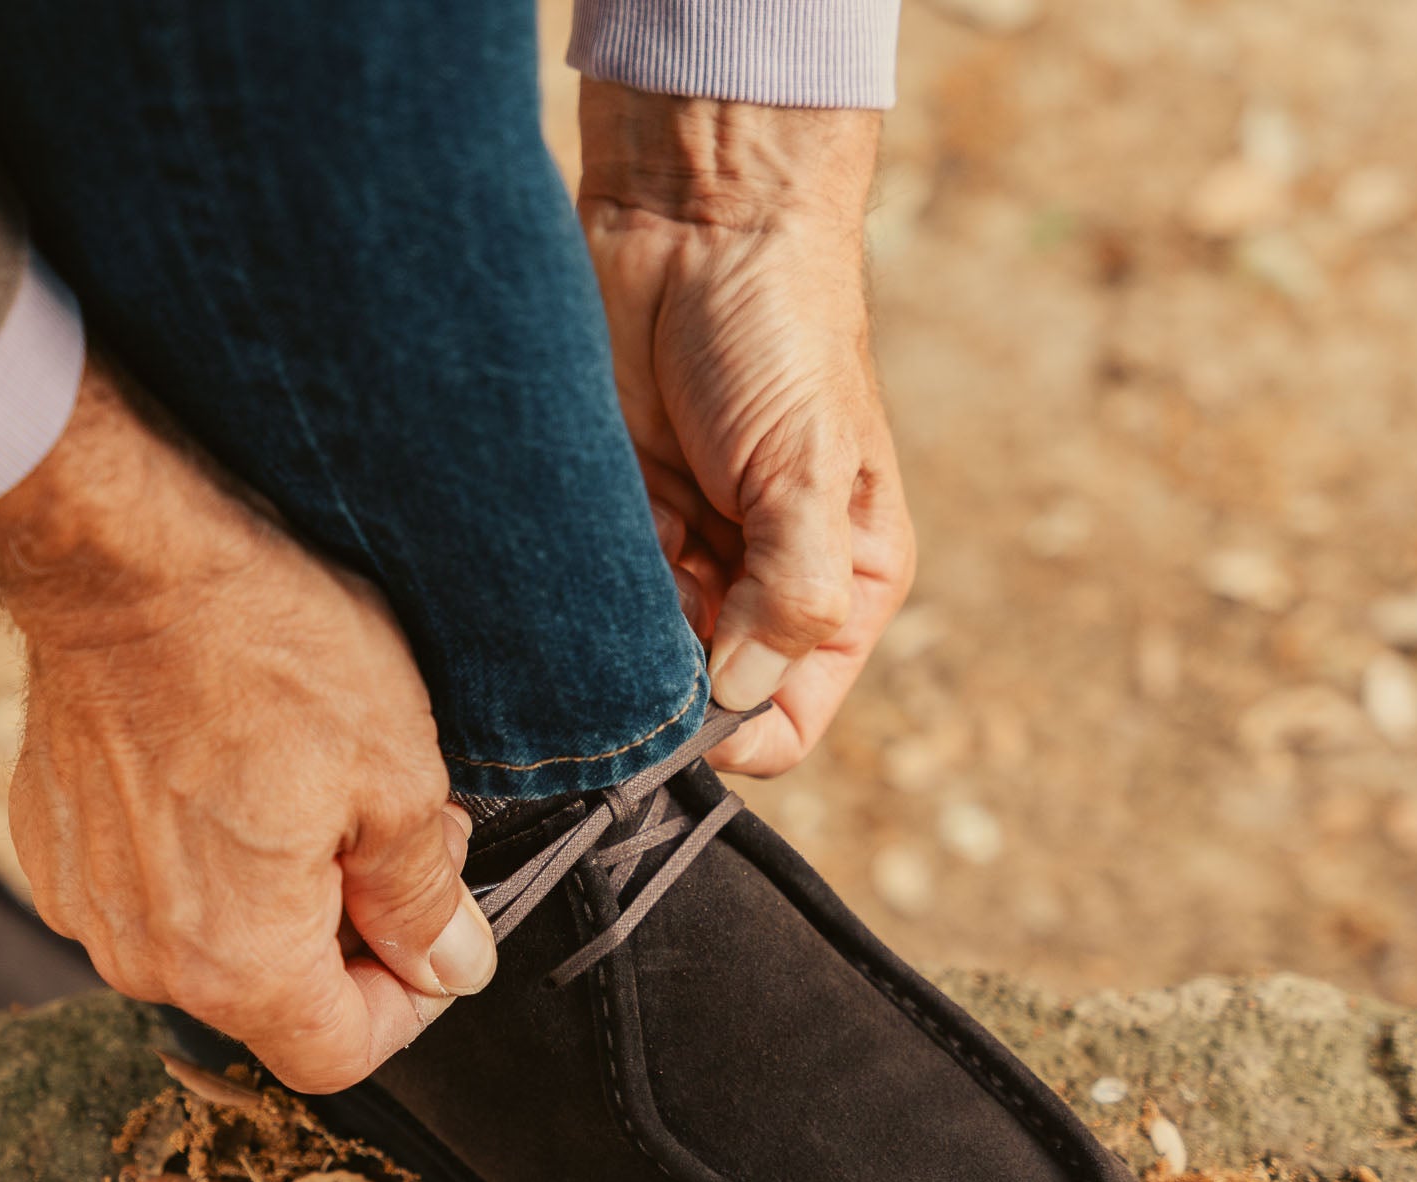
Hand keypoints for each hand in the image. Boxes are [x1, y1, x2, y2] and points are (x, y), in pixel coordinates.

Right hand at [0, 358, 494, 1093]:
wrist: (121, 559)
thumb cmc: (262, 657)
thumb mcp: (396, 781)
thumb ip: (424, 903)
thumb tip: (451, 968)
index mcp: (238, 966)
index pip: (338, 1055)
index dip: (406, 1008)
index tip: (434, 938)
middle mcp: (145, 959)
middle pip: (276, 1000)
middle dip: (352, 934)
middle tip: (397, 834)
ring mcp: (88, 905)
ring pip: (216, 942)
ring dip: (281, 894)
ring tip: (321, 790)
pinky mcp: (52, 847)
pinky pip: (153, 890)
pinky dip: (208, 859)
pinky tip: (239, 773)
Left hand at [578, 82, 915, 775]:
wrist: (698, 213)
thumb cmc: (781, 330)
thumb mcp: (807, 469)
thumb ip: (792, 594)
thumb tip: (735, 696)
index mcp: (841, 592)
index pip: (784, 724)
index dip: (733, 734)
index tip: (682, 701)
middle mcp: (762, 592)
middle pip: (700, 703)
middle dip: (661, 685)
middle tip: (631, 617)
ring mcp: (688, 561)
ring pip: (637, 661)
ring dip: (611, 638)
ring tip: (612, 559)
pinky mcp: (624, 524)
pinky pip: (590, 603)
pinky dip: (575, 595)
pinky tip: (577, 544)